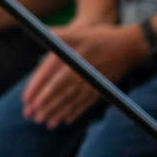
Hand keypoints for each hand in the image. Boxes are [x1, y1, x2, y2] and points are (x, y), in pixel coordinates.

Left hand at [21, 23, 147, 127]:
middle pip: (60, 93)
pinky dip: (76, 112)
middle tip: (33, 117)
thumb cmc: (100, 37)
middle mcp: (82, 74)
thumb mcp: (80, 33)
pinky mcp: (100, 89)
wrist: (129, 47)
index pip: (51, 77)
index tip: (27, 100)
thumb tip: (45, 33)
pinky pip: (87, 103)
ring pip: (73, 101)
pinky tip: (66, 121)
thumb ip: (62, 34)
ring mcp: (92, 83)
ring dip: (59, 113)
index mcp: (73, 60)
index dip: (38, 89)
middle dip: (46, 106)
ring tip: (47, 123)